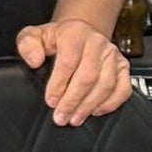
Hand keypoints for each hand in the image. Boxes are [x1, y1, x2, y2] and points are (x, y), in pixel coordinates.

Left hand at [17, 19, 134, 124]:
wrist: (81, 33)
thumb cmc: (57, 39)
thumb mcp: (35, 35)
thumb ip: (28, 45)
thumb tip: (34, 61)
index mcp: (74, 33)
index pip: (69, 61)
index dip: (59, 84)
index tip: (50, 101)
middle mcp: (97, 43)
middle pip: (88, 76)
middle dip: (73, 101)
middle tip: (61, 117)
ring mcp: (113, 55)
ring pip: (106, 84)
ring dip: (89, 105)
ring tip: (75, 119)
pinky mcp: (123, 67)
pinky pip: (123, 88)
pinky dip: (111, 103)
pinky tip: (95, 111)